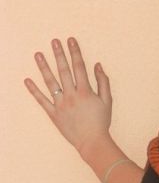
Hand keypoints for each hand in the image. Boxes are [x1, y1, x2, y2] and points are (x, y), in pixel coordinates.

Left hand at [24, 38, 111, 153]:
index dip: (75, 52)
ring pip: (50, 82)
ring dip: (43, 67)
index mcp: (85, 91)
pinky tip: (27, 80)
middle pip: (63, 70)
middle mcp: (71, 95)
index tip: (71, 41)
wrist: (92, 141)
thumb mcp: (107, 100)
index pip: (79, 66)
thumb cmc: (101, 121)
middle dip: (59, 54)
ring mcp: (60, 104)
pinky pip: (41, 100)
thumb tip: (97, 65)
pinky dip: (34, 90)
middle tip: (54, 41)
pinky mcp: (53, 114)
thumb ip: (103, 81)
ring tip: (38, 54)